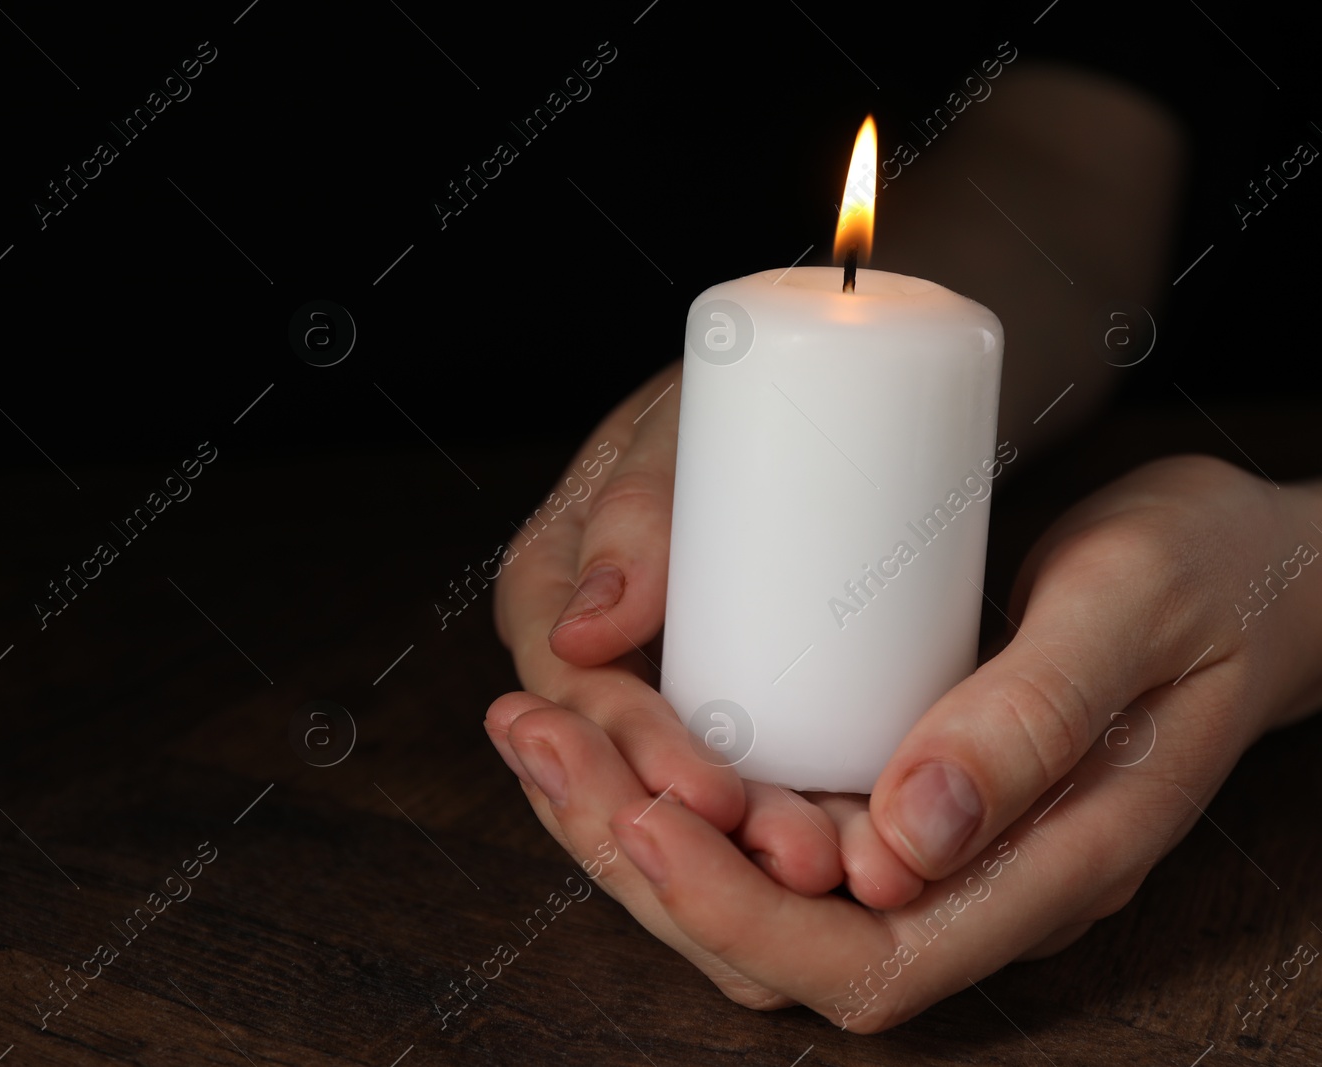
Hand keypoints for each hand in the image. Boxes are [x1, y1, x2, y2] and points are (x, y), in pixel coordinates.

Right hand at [490, 364, 923, 911]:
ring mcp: (654, 687)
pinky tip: (837, 862)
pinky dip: (773, 832)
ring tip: (829, 867)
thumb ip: (632, 511)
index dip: (641, 764)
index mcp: (546, 597)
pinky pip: (728, 784)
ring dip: (744, 855)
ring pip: (674, 801)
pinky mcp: (720, 702)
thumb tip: (583, 638)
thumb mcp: (671, 434)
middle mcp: (587, 658)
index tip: (720, 793)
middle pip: (620, 779)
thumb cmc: (727, 395)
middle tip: (797, 853)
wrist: (798, 391)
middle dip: (701, 834)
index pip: (572, 709)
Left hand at [492, 452, 1321, 1029]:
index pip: (862, 959)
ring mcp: (930, 842)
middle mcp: (975, 881)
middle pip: (776, 940)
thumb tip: (907, 838)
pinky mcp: (895, 788)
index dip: (733, 907)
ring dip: (625, 821)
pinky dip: (668, 787)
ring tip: (531, 728)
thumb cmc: (1210, 575)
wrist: (1253, 569)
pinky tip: (600, 724)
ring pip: (752, 889)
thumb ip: (1034, 719)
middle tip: (531, 737)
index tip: (637, 810)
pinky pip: (765, 828)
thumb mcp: (1129, 611)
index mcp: (1045, 869)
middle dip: (634, 855)